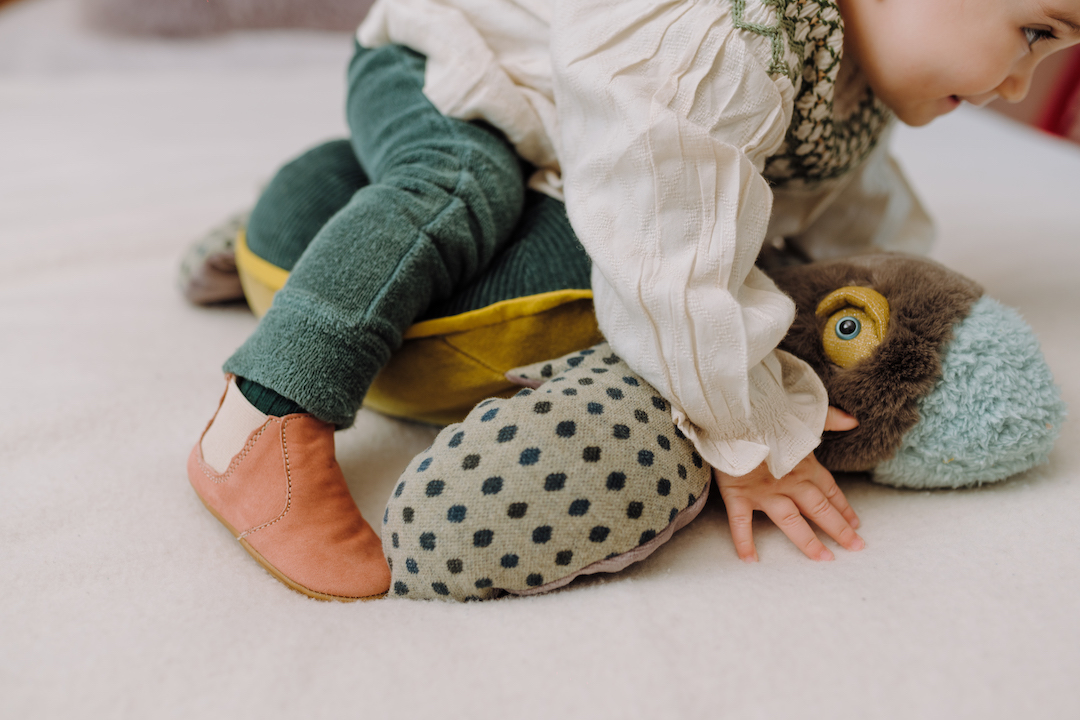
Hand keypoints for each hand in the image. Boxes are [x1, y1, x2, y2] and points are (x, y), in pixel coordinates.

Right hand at [714, 407, 863, 561]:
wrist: (732, 413)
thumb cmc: (766, 413)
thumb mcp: (801, 413)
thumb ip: (829, 418)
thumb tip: (854, 420)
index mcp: (804, 464)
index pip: (829, 490)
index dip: (844, 507)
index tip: (856, 524)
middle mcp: (788, 481)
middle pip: (818, 509)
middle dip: (839, 529)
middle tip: (855, 547)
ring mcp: (764, 490)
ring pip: (791, 521)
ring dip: (807, 541)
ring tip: (823, 559)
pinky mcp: (739, 494)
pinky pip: (741, 523)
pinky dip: (744, 541)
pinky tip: (749, 560)